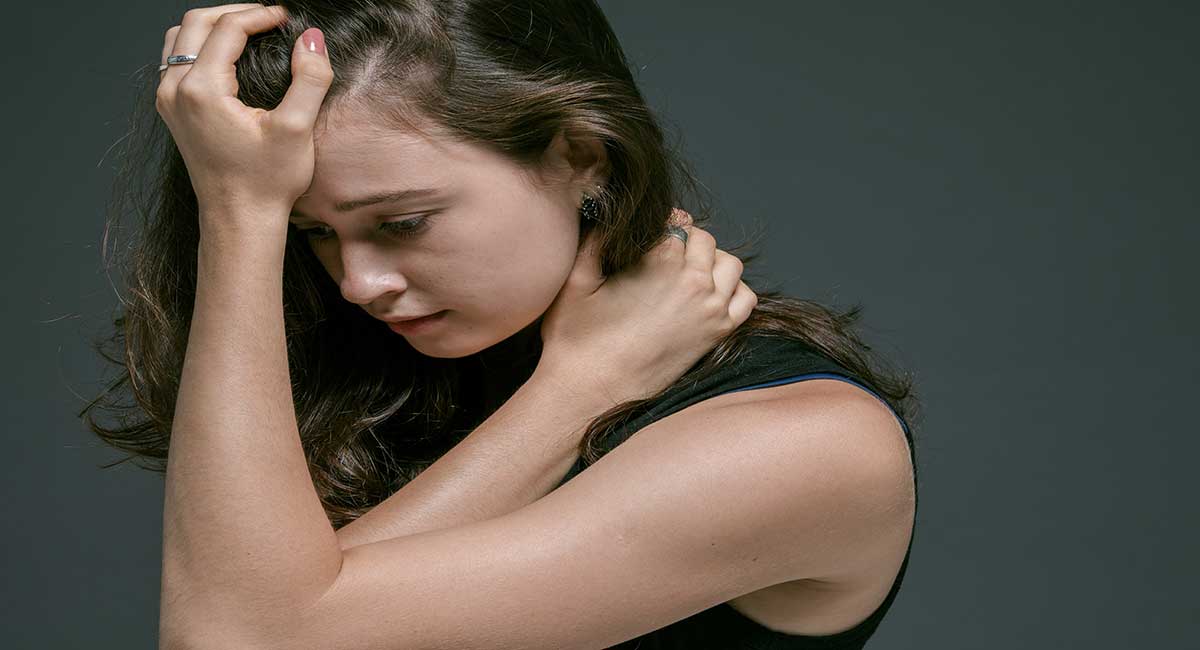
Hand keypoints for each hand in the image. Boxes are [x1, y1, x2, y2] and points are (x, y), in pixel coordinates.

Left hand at [155, 4, 331, 236]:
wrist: (239, 219)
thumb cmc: (266, 182)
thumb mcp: (296, 129)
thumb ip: (309, 78)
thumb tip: (312, 38)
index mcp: (202, 90)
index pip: (228, 28)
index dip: (260, 15)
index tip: (286, 17)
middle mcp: (175, 90)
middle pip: (196, 23)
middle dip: (235, 13)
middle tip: (268, 18)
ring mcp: (168, 100)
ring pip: (182, 39)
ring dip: (214, 26)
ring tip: (250, 30)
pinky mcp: (172, 111)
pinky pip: (177, 60)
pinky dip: (202, 46)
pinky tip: (230, 56)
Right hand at [537, 209, 757, 405]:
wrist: (590, 392)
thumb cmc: (577, 339)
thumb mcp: (577, 279)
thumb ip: (596, 239)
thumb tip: (610, 213)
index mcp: (661, 260)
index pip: (677, 220)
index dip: (661, 225)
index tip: (649, 236)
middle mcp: (694, 281)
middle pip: (704, 239)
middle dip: (685, 241)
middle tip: (661, 257)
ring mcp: (711, 309)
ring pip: (729, 264)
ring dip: (711, 262)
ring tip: (684, 274)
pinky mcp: (717, 334)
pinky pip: (745, 299)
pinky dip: (733, 291)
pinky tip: (706, 297)